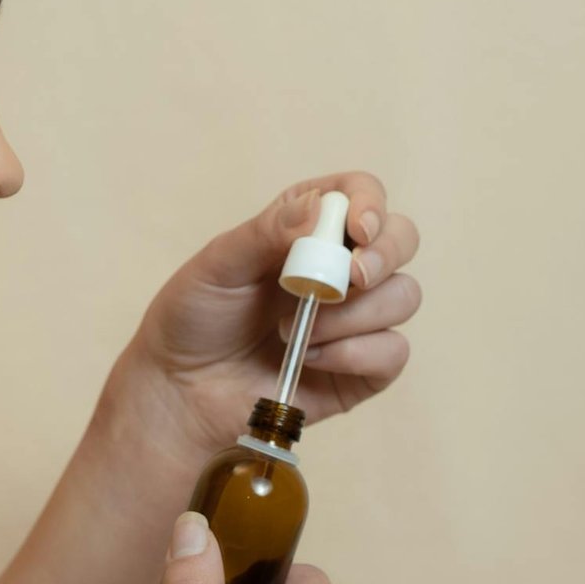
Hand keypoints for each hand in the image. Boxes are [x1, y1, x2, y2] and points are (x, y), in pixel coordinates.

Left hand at [129, 171, 420, 458]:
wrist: (180, 389)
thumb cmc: (194, 318)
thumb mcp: (217, 266)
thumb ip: (266, 233)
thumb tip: (320, 207)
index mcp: (306, 229)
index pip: (361, 194)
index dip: (369, 203)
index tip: (357, 228)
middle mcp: (339, 267)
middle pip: (401, 239)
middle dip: (385, 253)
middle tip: (351, 278)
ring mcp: (356, 319)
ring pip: (404, 296)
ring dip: (354, 313)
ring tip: (292, 331)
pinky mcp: (361, 368)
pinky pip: (394, 352)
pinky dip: (355, 353)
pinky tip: (310, 358)